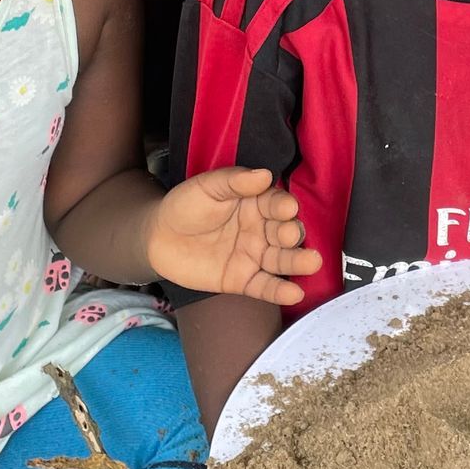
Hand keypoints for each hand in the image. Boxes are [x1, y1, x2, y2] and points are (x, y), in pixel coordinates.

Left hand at [147, 167, 320, 303]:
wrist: (157, 238)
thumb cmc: (185, 205)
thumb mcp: (206, 187)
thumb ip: (234, 181)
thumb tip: (264, 174)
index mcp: (255, 204)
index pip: (275, 204)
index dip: (282, 206)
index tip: (287, 208)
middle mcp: (260, 230)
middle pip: (284, 232)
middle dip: (293, 233)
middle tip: (292, 234)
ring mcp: (253, 256)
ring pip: (281, 260)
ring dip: (297, 262)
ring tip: (312, 262)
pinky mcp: (242, 281)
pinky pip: (264, 287)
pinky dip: (279, 291)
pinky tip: (295, 293)